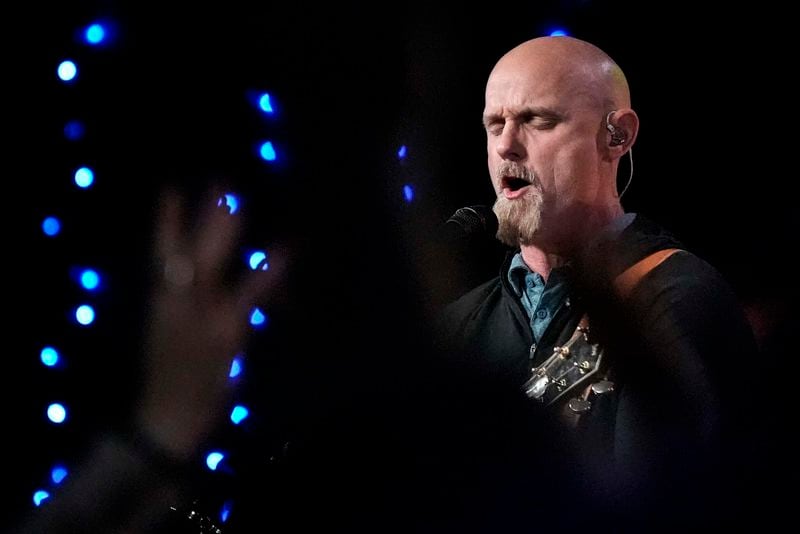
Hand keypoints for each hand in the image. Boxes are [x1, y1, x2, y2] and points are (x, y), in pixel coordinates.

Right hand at [135, 187, 283, 460]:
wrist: (166, 415)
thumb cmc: (171, 376)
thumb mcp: (170, 334)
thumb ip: (186, 304)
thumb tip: (200, 279)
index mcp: (161, 301)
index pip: (161, 252)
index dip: (166, 221)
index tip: (171, 188)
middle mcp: (177, 300)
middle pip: (187, 247)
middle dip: (202, 215)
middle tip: (220, 182)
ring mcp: (202, 312)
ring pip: (210, 261)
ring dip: (223, 230)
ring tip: (237, 201)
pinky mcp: (226, 328)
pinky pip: (249, 294)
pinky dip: (267, 271)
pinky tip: (285, 250)